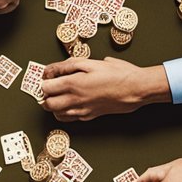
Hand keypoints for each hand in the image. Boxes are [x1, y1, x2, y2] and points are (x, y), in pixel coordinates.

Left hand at [40, 58, 170, 120]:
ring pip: (57, 114)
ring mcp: (82, 111)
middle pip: (47, 105)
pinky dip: (66, 112)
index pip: (45, 88)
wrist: (136, 89)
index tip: (50, 76)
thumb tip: (51, 70)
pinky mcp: (90, 116)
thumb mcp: (91, 62)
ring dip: (54, 106)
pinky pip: (70, 118)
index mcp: (73, 84)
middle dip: (46, 96)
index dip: (45, 81)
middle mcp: (75, 100)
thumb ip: (67, 65)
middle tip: (52, 87)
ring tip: (61, 95)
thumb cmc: (117, 73)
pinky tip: (72, 103)